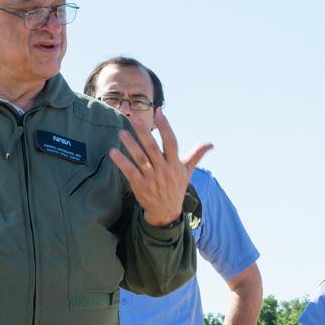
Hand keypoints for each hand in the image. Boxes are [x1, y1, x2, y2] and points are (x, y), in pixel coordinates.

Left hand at [109, 111, 211, 226]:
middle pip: (153, 148)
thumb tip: (211, 144)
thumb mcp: (187, 171)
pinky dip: (122, 162)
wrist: (166, 212)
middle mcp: (164, 170)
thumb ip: (196, 155)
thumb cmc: (176, 187)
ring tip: (122, 133)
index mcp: (175, 164)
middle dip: (144, 133)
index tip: (159, 113)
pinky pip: (130, 172)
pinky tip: (113, 152)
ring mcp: (152, 178)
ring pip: (140, 159)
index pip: (171, 142)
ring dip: (131, 145)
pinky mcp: (140, 186)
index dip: (165, 127)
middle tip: (134, 118)